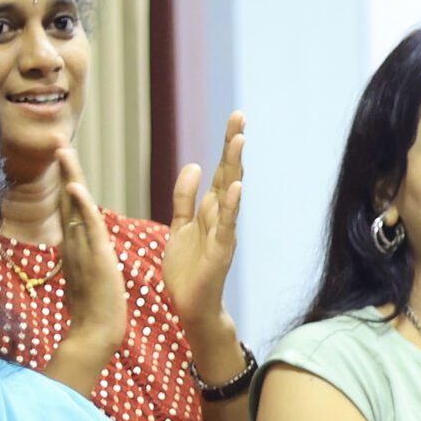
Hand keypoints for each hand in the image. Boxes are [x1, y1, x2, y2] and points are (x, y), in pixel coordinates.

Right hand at [55, 148, 127, 353]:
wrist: (96, 333)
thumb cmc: (94, 311)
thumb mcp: (86, 277)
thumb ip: (81, 260)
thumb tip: (79, 250)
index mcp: (75, 247)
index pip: (71, 208)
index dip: (69, 182)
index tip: (65, 159)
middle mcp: (74, 243)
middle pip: (68, 200)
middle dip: (65, 170)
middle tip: (59, 141)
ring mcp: (82, 249)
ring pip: (75, 206)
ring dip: (71, 177)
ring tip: (64, 150)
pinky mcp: (96, 257)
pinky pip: (88, 227)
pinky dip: (82, 206)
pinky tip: (76, 187)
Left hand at [161, 111, 244, 327]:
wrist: (191, 305)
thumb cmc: (187, 269)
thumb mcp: (180, 225)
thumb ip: (184, 197)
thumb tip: (194, 164)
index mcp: (210, 209)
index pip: (221, 170)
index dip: (226, 144)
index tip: (236, 118)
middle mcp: (221, 215)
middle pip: (229, 173)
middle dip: (233, 145)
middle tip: (240, 116)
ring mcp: (224, 231)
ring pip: (230, 193)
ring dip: (235, 166)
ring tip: (240, 140)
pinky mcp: (221, 250)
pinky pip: (227, 224)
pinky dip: (233, 205)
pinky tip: (236, 186)